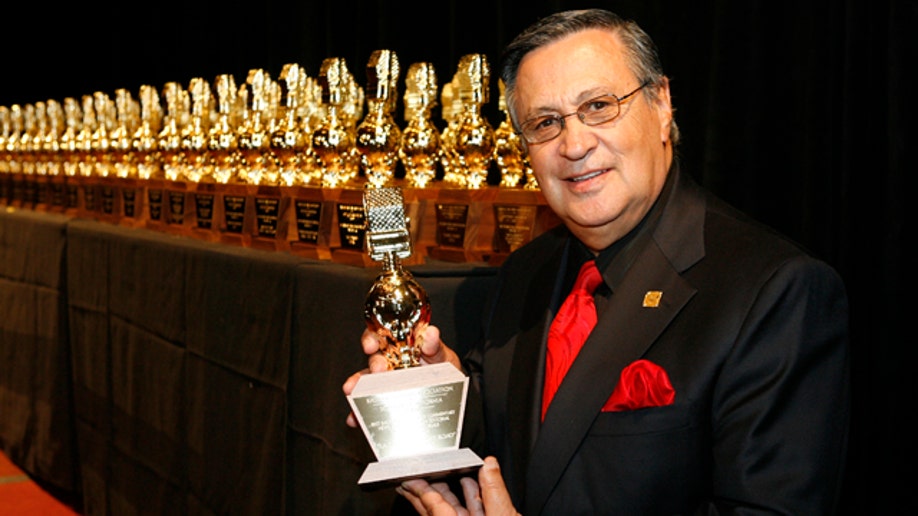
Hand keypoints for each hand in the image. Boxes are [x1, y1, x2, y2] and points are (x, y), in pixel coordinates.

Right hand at [343, 324, 460, 427]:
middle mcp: (388, 361)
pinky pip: (368, 405)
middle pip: (373, 359)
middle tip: (379, 371)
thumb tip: (431, 332)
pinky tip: (355, 419)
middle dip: (374, 365)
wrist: (451, 392)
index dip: (372, 338)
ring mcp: (385, 382)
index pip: (380, 335)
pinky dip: (359, 413)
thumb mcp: (443, 356)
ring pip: (365, 383)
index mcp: (400, 345)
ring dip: (357, 387)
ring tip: (351, 393)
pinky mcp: (383, 400)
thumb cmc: (443, 369)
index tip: (371, 346)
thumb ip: (435, 346)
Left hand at [396, 457, 519, 515]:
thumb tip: (489, 464)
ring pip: (450, 509)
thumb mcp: (503, 515)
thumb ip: (495, 491)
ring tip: (440, 472)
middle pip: (435, 507)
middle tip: (413, 473)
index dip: (420, 488)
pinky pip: (466, 512)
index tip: (407, 477)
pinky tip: (468, 485)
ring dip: (446, 491)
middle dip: (426, 488)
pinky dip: (466, 498)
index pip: (432, 505)